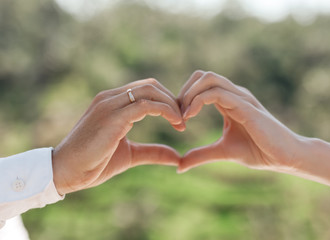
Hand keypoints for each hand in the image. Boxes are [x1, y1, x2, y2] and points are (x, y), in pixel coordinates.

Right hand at [52, 78, 184, 194]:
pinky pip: (146, 105)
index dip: (167, 101)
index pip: (146, 89)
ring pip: (150, 90)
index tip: (180, 119)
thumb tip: (176, 157)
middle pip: (151, 85)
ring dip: (171, 104)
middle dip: (172, 99)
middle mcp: (111, 98)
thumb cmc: (94, 163)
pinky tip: (176, 124)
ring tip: (182, 123)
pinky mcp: (113, 117)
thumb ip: (153, 152)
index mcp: (113, 102)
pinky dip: (165, 111)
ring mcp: (110, 105)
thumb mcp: (130, 154)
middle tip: (185, 119)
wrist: (67, 172)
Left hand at [177, 71, 302, 172]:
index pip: (200, 84)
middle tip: (177, 114)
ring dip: (189, 94)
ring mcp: (240, 97)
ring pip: (208, 78)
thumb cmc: (258, 151)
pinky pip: (217, 93)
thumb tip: (179, 165)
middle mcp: (234, 94)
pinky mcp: (245, 106)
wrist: (284, 157)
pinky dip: (198, 101)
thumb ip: (201, 155)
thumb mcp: (222, 151)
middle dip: (184, 91)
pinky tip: (190, 117)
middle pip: (202, 75)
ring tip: (184, 116)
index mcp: (228, 101)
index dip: (184, 97)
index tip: (177, 119)